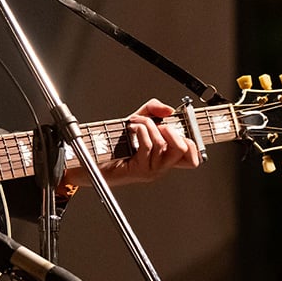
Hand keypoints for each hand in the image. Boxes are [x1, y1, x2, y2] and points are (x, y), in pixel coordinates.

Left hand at [70, 99, 201, 185]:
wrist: (89, 160)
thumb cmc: (112, 143)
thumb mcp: (137, 121)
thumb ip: (153, 110)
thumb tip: (168, 110)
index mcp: (164, 158)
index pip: (193, 157)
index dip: (191, 140)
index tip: (176, 126)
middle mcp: (161, 167)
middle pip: (185, 151)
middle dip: (173, 131)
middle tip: (159, 125)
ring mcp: (151, 170)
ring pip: (163, 145)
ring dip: (149, 125)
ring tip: (135, 123)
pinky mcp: (138, 170)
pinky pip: (148, 146)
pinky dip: (140, 130)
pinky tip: (131, 128)